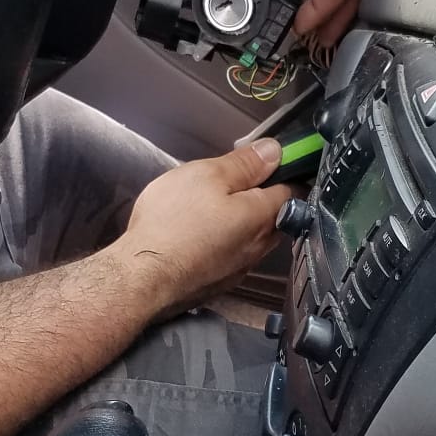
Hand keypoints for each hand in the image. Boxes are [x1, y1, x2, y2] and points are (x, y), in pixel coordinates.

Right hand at [114, 140, 291, 319]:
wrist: (141, 279)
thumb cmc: (173, 223)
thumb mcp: (207, 176)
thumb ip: (245, 163)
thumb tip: (274, 152)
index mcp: (263, 216)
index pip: (293, 189)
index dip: (285, 170)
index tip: (270, 159)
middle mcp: (260, 246)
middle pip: (274, 215)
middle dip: (261, 196)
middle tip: (232, 180)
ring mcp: (240, 268)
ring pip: (252, 237)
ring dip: (241, 221)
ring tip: (212, 207)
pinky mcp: (219, 283)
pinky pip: (231, 255)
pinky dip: (223, 242)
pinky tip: (201, 235)